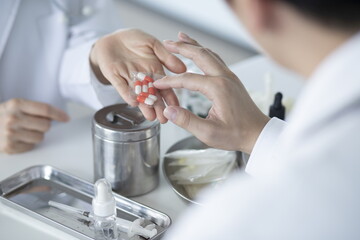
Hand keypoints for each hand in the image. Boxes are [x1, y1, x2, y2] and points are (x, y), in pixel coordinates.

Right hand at [0, 99, 68, 153]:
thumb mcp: (14, 106)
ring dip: (36, 135)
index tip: (66, 118)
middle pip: (46, 125)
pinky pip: (32, 146)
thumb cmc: (1, 116)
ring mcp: (11, 133)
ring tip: (24, 131)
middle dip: (44, 125)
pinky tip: (18, 139)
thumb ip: (33, 109)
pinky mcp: (10, 146)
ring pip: (41, 137)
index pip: (45, 109)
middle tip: (33, 124)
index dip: (58, 114)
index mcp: (16, 104)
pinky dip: (28, 143)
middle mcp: (13, 118)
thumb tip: (57, 116)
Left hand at [90, 29, 186, 122]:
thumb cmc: (134, 40)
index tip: (176, 107)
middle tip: (164, 119)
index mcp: (154, 71)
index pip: (164, 87)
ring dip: (144, 106)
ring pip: (138, 94)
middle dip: (158, 107)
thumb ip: (166, 56)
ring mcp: (128, 78)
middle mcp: (143, 78)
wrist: (113, 37)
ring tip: (151, 117)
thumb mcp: (153, 44)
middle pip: (152, 95)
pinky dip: (127, 94)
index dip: (170, 97)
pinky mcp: (114, 76)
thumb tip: (183, 68)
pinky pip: (121, 86)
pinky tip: (133, 102)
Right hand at [154, 33, 269, 153]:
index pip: (187, 79)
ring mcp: (230, 77)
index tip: (156, 83)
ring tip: (181, 38)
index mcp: (218, 88)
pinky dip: (204, 52)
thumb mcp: (209, 132)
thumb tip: (169, 110)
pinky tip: (199, 52)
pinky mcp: (232, 80)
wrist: (258, 134)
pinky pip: (216, 60)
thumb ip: (187, 121)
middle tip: (167, 43)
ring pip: (209, 54)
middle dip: (182, 47)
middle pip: (200, 55)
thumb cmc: (237, 134)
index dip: (169, 81)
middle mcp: (225, 77)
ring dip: (194, 45)